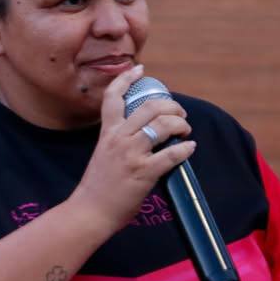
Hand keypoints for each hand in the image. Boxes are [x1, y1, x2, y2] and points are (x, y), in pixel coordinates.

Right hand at [70, 64, 194, 233]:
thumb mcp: (103, 154)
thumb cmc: (97, 187)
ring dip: (180, 124)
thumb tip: (145, 134)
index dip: (127, 78)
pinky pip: (171, 154)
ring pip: (162, 125)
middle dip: (171, 105)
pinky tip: (189, 149)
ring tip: (185, 130)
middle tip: (180, 113)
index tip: (140, 69)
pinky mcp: (143, 173)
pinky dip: (185, 149)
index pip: (113, 97)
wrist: (89, 211)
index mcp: (107, 133)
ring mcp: (131, 155)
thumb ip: (120, 141)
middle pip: (149, 106)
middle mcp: (119, 139)